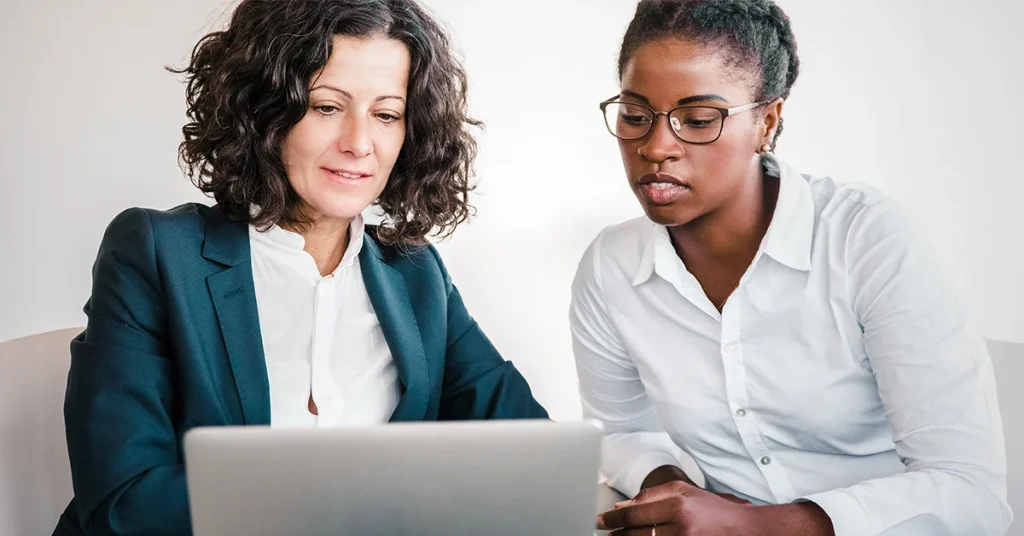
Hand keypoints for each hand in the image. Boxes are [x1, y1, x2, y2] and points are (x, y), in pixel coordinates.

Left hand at [596, 481, 755, 534]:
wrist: (745, 531)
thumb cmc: (713, 510)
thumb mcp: (684, 492)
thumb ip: (651, 496)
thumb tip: (622, 506)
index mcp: (678, 505)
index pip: (634, 514)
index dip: (612, 519)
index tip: (599, 521)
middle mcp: (680, 527)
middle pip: (635, 533)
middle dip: (616, 533)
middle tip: (602, 531)